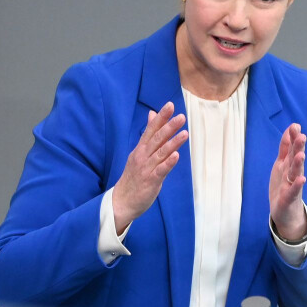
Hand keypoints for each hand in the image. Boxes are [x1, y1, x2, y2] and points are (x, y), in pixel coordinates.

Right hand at [112, 102, 187, 231]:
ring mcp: (146, 168)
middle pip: (157, 139)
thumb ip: (149, 135)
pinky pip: (161, 170)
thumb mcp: (140, 153)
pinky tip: (176, 156)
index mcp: (141, 149)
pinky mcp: (151, 181)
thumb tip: (152, 115)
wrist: (122, 201)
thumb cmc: (134, 176)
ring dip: (173, 143)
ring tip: (185, 133)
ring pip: (161, 153)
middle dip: (169, 127)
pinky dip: (168, 163)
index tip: (170, 105)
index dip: (161, 118)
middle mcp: (143, 156)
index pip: (151, 130)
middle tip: (181, 117)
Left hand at [269, 123, 306, 240]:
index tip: (295, 125)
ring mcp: (292, 185)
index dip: (292, 138)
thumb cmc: (284, 186)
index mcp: (288, 164)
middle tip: (302, 136)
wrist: (286, 212)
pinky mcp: (289, 198)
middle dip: (298, 148)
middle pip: (295, 158)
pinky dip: (298, 185)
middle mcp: (292, 173)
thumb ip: (286, 148)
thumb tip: (290, 129)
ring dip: (298, 164)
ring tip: (301, 155)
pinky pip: (294, 191)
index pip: (290, 149)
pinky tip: (302, 179)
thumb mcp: (282, 164)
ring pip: (295, 173)